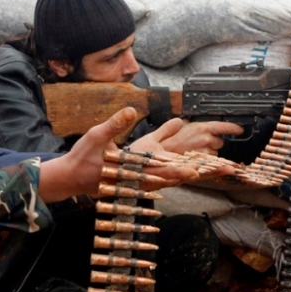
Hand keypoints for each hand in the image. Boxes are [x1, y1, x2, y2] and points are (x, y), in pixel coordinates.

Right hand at [37, 108, 229, 201]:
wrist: (72, 177)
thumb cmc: (83, 157)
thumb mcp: (97, 136)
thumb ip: (115, 124)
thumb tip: (130, 109)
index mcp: (132, 168)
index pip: (160, 171)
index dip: (179, 170)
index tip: (197, 169)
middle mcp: (141, 178)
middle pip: (174, 178)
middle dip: (194, 174)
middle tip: (218, 171)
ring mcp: (142, 182)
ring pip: (172, 180)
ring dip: (191, 175)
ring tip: (213, 170)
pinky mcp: (141, 181)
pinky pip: (164, 180)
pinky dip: (180, 176)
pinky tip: (192, 171)